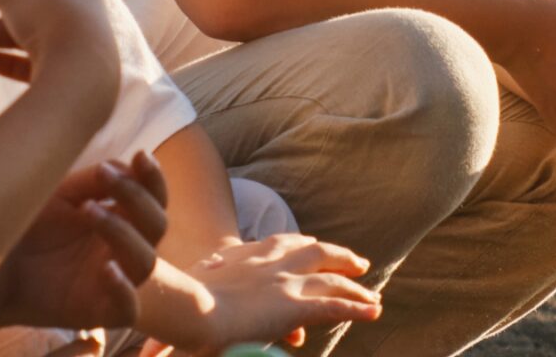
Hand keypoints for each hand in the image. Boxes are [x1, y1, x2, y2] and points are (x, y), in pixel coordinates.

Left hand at [0, 154, 169, 330]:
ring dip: (122, 231)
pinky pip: (128, 308)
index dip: (153, 177)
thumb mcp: (59, 194)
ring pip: (146, 261)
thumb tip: (127, 166)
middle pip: (157, 225)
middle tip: (104, 176)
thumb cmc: (29, 226)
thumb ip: (93, 180)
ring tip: (87, 210)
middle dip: (136, 197)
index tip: (140, 155)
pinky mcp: (101, 312)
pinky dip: (123, 288)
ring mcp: (116, 281)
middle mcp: (124, 248)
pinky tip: (108, 269)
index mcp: (122, 218)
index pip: (153, 197)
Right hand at [145, 234, 380, 354]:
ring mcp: (285, 283)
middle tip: (358, 263)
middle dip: (339, 257)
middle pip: (316, 253)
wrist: (188, 308)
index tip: (314, 244)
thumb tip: (211, 276)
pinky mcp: (295, 306)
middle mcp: (271, 263)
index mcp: (247, 255)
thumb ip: (209, 279)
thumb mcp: (194, 282)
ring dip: (356, 289)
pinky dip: (358, 308)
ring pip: (333, 281)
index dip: (302, 245)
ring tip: (373, 296)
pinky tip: (374, 312)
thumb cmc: (181, 299)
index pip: (282, 244)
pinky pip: (335, 307)